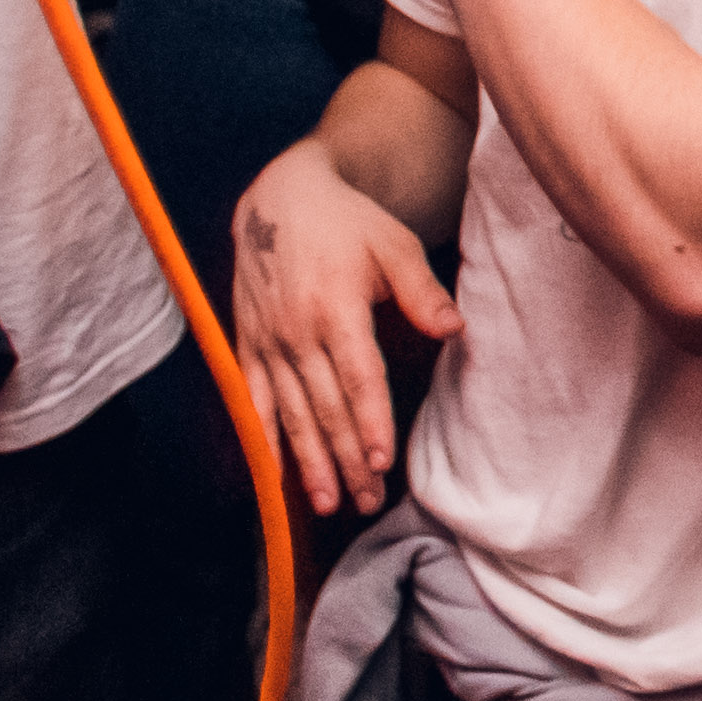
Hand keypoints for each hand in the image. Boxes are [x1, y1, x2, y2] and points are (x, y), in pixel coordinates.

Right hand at [235, 144, 457, 515]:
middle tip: (366, 501)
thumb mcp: (394, 244)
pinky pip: (252, 398)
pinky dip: (263, 437)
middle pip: (325, 406)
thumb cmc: (348, 223)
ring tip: (328, 501)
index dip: (369, 421)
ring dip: (308, 459)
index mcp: (337, 308)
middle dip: (346, 458)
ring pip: (289, 412)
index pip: (358, 377)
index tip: (381, 460)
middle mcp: (297, 331)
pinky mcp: (247, 343)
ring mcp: (267, 339)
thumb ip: (422, 290)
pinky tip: (274, 472)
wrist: (280, 198)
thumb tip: (455, 330)